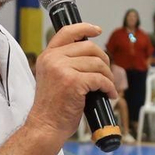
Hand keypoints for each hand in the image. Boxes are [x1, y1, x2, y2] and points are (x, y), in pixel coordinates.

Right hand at [26, 23, 117, 140]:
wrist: (45, 126)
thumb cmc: (52, 107)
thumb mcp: (52, 77)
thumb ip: (65, 63)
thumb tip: (92, 56)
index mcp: (47, 56)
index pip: (67, 32)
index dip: (84, 28)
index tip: (97, 30)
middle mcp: (53, 59)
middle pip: (89, 47)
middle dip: (104, 60)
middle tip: (106, 74)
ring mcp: (63, 69)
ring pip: (98, 63)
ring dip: (108, 76)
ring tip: (107, 88)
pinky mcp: (74, 82)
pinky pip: (100, 79)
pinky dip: (109, 87)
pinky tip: (109, 95)